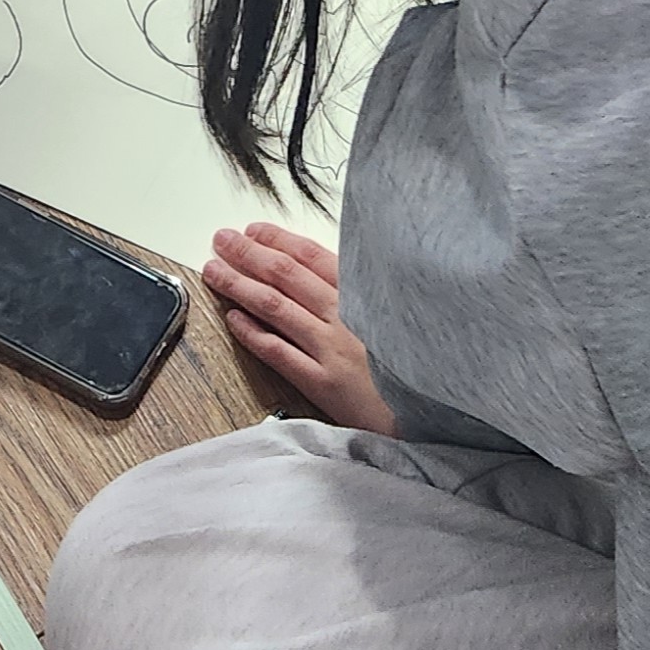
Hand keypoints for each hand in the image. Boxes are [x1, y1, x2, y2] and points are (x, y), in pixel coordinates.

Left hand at [202, 223, 398, 435]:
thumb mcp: (397, 319)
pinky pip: (280, 353)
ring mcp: (333, 351)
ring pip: (276, 307)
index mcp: (367, 296)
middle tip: (222, 240)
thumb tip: (318, 273)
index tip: (254, 230)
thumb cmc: (415, 368)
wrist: (434, 418)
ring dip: (240, 285)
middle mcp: (347, 317)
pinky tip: (233, 318)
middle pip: (288, 276)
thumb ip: (364, 296)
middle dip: (250, 254)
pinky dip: (253, 333)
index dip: (279, 240)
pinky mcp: (324, 384)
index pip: (314, 256)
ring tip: (215, 271)